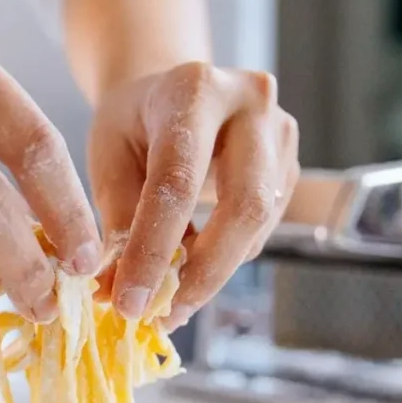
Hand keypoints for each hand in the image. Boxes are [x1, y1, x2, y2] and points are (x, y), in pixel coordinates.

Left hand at [88, 61, 299, 328]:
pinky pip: (260, 230)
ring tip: (167, 301)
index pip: (179, 181)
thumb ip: (118, 220)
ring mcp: (281, 135)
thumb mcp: (109, 156)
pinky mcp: (291, 167)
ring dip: (211, 275)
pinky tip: (191, 273)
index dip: (154, 249)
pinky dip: (223, 261)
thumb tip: (120, 293)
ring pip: (256, 226)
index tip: (131, 302)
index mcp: (194, 89)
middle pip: (243, 206)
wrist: (174, 87)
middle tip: (163, 315)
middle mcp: (251, 103)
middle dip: (202, 273)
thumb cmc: (134, 123)